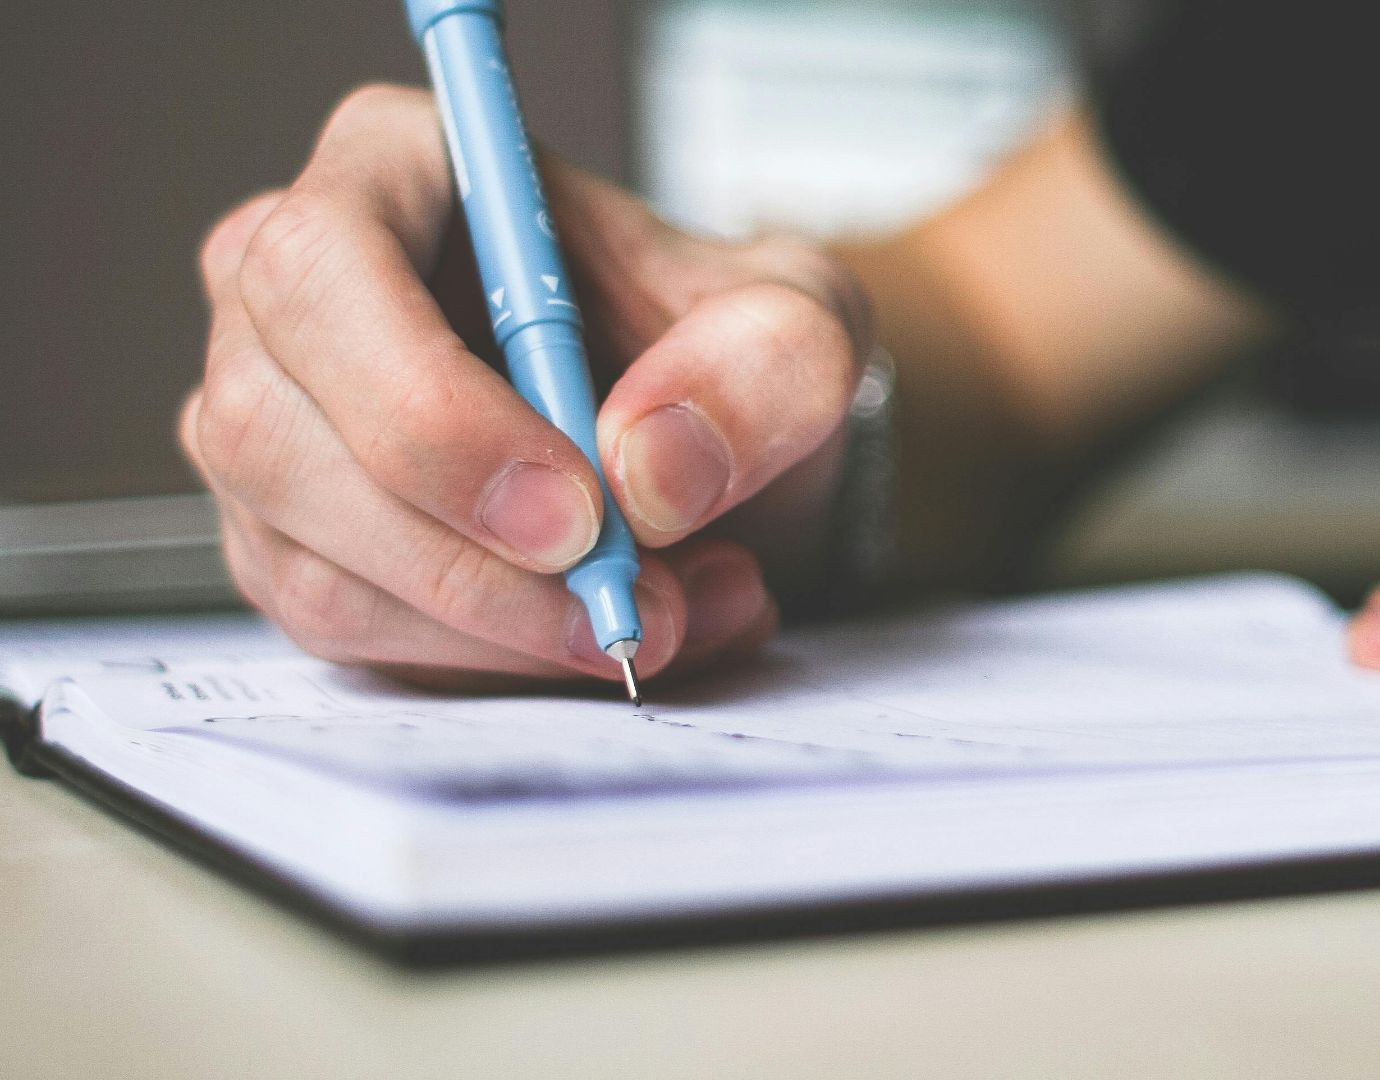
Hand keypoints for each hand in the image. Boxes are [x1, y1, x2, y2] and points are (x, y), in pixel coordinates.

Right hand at [182, 85, 868, 690]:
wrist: (713, 441)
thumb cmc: (723, 346)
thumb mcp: (803, 322)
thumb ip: (765, 364)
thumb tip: (648, 467)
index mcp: (393, 170)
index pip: (323, 271)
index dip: (430, 408)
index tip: (576, 512)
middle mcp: (291, 295)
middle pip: (279, 437)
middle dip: (474, 562)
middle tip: (640, 605)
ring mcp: (274, 429)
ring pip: (317, 567)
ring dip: (507, 632)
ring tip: (676, 614)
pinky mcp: (295, 548)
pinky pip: (355, 638)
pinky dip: (498, 666)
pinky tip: (611, 632)